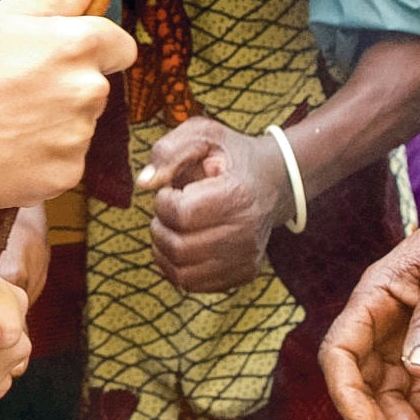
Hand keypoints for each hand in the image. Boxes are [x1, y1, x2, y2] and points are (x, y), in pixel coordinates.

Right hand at [0, 0, 136, 210]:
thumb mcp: (8, 16)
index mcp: (79, 45)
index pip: (122, 47)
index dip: (95, 50)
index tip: (62, 58)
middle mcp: (89, 90)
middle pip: (99, 86)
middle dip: (70, 86)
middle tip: (20, 91)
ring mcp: (80, 136)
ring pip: (83, 124)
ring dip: (58, 123)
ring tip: (11, 121)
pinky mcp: (68, 174)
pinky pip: (69, 159)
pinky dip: (47, 156)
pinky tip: (13, 148)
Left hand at [134, 117, 284, 292]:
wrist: (274, 181)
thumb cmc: (232, 157)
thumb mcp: (203, 134)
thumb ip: (169, 151)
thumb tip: (145, 182)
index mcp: (237, 195)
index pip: (180, 214)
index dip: (163, 201)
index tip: (171, 190)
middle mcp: (246, 233)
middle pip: (178, 247)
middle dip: (160, 227)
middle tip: (168, 211)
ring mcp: (246, 258)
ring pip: (182, 272)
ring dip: (163, 249)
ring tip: (172, 227)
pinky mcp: (243, 274)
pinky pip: (193, 284)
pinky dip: (175, 267)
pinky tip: (181, 243)